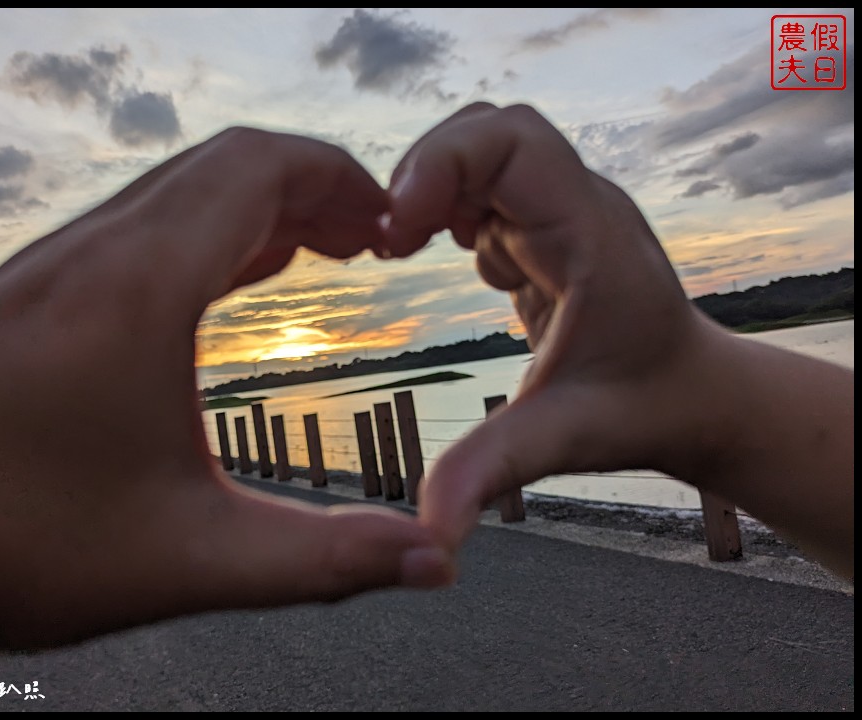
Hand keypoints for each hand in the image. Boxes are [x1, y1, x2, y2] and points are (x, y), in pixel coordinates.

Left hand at [0, 129, 452, 660]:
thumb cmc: (6, 545)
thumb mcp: (187, 562)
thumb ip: (322, 559)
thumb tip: (431, 560)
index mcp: (135, 291)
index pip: (256, 168)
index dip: (339, 178)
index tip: (388, 224)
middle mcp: (90, 253)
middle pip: (223, 163)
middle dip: (310, 186)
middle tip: (367, 240)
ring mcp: (54, 264)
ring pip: (176, 187)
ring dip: (256, 203)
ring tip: (317, 251)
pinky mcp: (33, 289)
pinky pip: (137, 221)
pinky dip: (204, 227)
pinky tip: (229, 277)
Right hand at [379, 103, 729, 543]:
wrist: (694, 395)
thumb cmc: (643, 409)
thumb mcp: (562, 438)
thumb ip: (489, 474)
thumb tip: (427, 535)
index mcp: (589, 235)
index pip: (512, 142)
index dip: (441, 164)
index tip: (397, 232)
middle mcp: (576, 207)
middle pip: (488, 130)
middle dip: (426, 173)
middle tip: (391, 242)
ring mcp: (561, 213)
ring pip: (483, 152)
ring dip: (435, 191)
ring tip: (404, 248)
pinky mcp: (546, 230)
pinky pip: (486, 187)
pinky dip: (449, 209)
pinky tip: (445, 257)